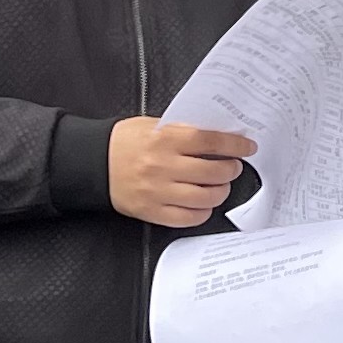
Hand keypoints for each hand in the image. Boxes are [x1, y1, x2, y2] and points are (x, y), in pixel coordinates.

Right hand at [112, 120, 251, 227]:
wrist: (94, 162)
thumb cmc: (125, 142)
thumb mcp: (154, 125)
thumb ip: (184, 131)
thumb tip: (219, 138)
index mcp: (165, 139)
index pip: (210, 141)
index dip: (235, 144)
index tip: (247, 147)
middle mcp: (163, 166)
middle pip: (213, 171)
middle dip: (231, 169)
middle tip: (232, 167)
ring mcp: (158, 191)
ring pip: (205, 197)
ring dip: (220, 191)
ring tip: (220, 185)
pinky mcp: (152, 211)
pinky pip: (188, 217)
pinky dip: (202, 212)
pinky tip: (203, 203)